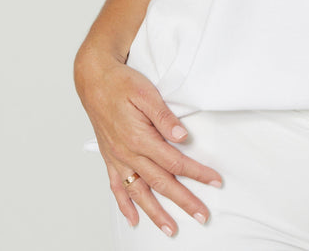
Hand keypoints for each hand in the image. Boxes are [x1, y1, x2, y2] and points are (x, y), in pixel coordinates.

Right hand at [76, 51, 222, 235]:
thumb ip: (164, 117)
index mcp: (139, 136)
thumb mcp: (146, 92)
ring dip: (155, 213)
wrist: (94, 80)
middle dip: (183, 200)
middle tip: (202, 214)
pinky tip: (133, 218)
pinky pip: (116, 187)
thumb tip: (182, 136)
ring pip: (139, 192)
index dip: (196, 172)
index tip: (214, 180)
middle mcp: (127, 152)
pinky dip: (125, 205)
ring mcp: (117, 158)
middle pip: (161, 182)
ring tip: (170, 229)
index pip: (175, 161)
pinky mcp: (110, 158)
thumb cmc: (121, 83)